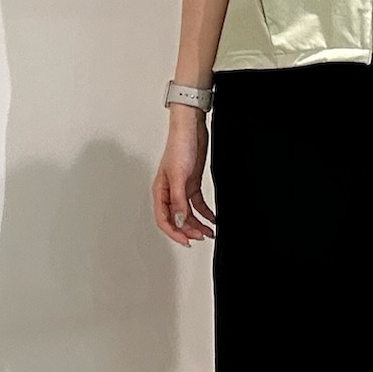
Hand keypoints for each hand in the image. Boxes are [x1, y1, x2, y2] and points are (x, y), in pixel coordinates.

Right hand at [152, 108, 215, 246]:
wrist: (191, 130)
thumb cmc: (179, 147)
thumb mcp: (179, 177)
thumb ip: (179, 201)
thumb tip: (180, 221)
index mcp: (160, 192)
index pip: (164, 220)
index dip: (174, 233)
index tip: (187, 241)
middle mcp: (170, 193)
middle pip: (177, 219)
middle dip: (188, 230)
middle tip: (201, 237)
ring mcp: (181, 189)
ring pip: (188, 214)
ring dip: (197, 224)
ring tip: (209, 232)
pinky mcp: (192, 184)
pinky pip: (197, 204)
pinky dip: (204, 213)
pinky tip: (212, 219)